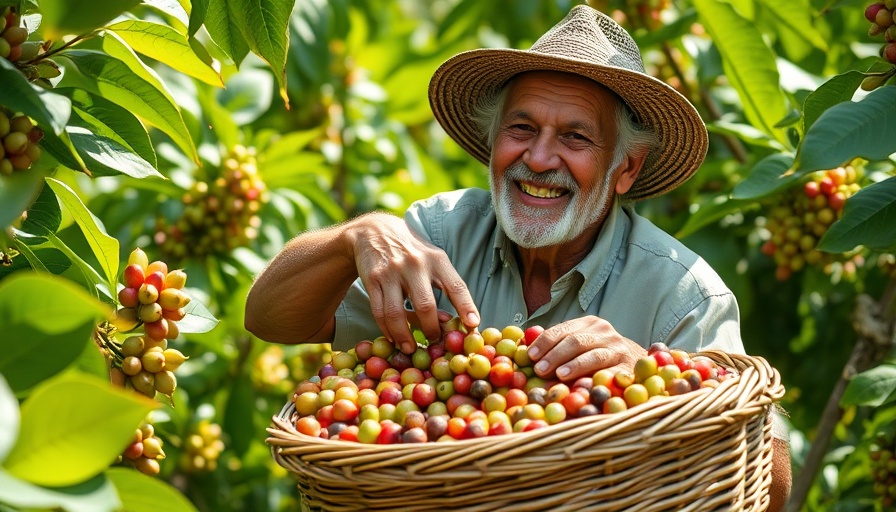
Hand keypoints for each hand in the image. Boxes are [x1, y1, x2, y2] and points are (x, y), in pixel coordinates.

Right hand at [351, 213, 479, 352]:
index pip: (456, 286)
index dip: (466, 307)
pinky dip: (386, 329)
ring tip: (410, 348)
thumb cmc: (413, 252)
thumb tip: (451, 321)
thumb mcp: (433, 259)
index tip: (473, 326)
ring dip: (404, 336)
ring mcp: (392, 272)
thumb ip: (444, 285)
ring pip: (397, 313)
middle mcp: (415, 264)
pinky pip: (379, 311)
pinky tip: (393, 337)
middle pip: (425, 305)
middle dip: (431, 329)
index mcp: (437, 259)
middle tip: (434, 342)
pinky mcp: (372, 279)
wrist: (374, 231)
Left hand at [525, 316, 646, 381]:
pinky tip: (584, 385)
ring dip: (575, 365)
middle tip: (540, 368)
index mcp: (589, 324)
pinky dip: (595, 379)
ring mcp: (619, 350)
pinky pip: (610, 374)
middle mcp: (605, 333)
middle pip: (576, 341)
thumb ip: (557, 345)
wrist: (635, 363)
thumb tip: (524, 351)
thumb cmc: (598, 355)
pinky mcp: (628, 368)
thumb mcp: (580, 344)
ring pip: (594, 355)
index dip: (545, 342)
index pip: (562, 330)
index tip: (530, 355)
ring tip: (559, 375)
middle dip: (555, 355)